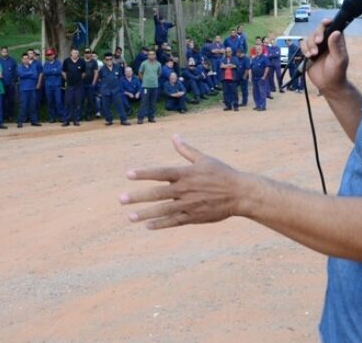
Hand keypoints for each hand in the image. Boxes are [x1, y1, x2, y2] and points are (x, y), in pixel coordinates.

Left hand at [120, 135, 242, 229]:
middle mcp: (185, 189)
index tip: (128, 174)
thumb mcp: (205, 159)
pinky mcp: (195, 216)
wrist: (241, 194)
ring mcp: (189, 204)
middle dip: (138, 197)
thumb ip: (186, 150)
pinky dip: (161, 224)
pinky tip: (148, 226)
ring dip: (146, 214)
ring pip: (163, 210)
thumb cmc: (222, 174)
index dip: (144, 173)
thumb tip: (174, 136)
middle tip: (121, 200)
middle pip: (158, 193)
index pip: (161, 172)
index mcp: (186, 173)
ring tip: (130, 217)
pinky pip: (175, 221)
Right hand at [300, 18, 349, 92]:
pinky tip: (308, 56)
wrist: (328, 85)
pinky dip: (304, 49)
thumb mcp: (339, 60)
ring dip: (310, 44)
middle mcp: (326, 41)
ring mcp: (317, 46)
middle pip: (318, 29)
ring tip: (313, 55)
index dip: (328, 22)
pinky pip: (303, 45)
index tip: (324, 23)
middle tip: (318, 43)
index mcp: (336, 40)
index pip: (332, 26)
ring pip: (310, 37)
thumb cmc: (337, 72)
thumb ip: (336, 46)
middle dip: (316, 35)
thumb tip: (336, 32)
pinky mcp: (309, 52)